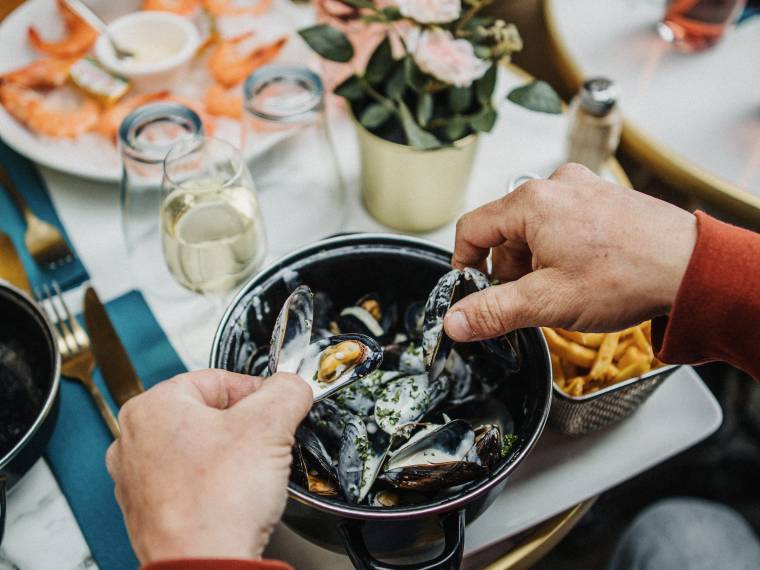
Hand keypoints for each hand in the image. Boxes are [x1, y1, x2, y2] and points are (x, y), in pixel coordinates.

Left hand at [106, 369, 311, 562]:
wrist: (204, 566)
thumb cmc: (217, 503)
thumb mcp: (269, 426)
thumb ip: (287, 391)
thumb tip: (293, 386)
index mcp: (151, 406)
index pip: (218, 379)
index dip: (256, 392)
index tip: (276, 408)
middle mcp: (133, 440)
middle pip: (208, 414)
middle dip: (244, 427)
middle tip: (265, 444)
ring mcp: (137, 479)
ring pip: (200, 449)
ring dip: (231, 456)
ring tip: (249, 475)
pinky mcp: (148, 511)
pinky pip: (190, 483)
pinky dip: (214, 486)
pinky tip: (232, 498)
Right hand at [443, 163, 696, 340]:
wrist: (693, 268)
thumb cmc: (629, 276)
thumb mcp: (548, 302)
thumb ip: (494, 311)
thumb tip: (456, 322)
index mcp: (531, 202)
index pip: (472, 229)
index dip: (464, 264)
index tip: (471, 291)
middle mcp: (555, 185)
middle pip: (505, 231)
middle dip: (508, 269)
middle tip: (528, 300)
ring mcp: (582, 189)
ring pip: (535, 228)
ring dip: (536, 262)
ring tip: (562, 290)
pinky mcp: (603, 198)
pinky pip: (563, 223)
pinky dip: (560, 250)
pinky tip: (582, 275)